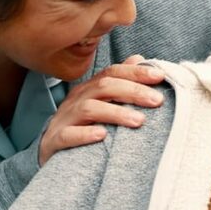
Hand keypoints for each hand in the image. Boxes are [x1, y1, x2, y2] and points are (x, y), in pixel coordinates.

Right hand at [38, 55, 165, 165]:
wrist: (50, 150)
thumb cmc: (83, 125)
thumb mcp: (102, 102)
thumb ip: (120, 82)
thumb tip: (140, 58)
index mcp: (90, 89)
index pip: (113, 73)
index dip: (136, 72)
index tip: (160, 76)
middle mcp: (77, 99)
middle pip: (104, 87)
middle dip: (133, 91)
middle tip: (157, 101)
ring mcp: (65, 119)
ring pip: (89, 109)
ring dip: (116, 113)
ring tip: (139, 121)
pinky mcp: (55, 140)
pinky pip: (67, 135)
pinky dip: (84, 134)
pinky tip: (102, 135)